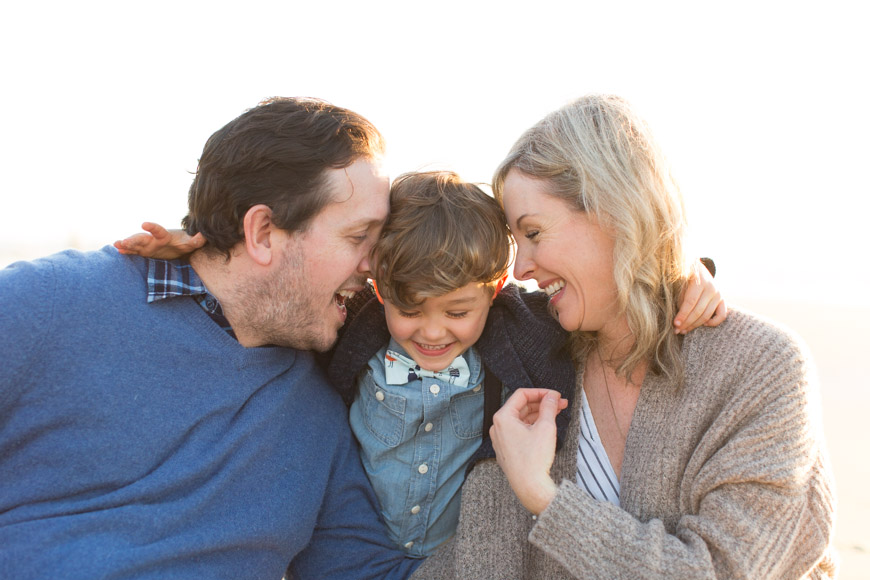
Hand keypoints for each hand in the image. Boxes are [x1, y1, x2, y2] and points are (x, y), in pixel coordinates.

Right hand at [113, 222, 204, 258]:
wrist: (178, 246)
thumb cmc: (183, 243)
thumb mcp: (190, 243)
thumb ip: (196, 240)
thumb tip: (204, 235)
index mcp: (164, 236)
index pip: (158, 231)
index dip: (152, 227)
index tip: (144, 224)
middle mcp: (153, 239)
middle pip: (141, 238)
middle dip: (132, 240)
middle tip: (122, 242)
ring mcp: (147, 246)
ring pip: (134, 244)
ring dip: (126, 244)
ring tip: (117, 245)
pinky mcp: (143, 252)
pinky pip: (132, 251)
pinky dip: (126, 250)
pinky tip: (118, 250)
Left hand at [490, 388, 567, 514]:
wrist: (530, 487)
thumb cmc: (535, 459)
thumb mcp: (545, 427)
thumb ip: (548, 407)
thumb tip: (552, 396)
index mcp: (503, 418)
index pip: (522, 395)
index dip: (541, 392)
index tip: (555, 395)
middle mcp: (498, 427)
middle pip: (521, 407)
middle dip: (542, 404)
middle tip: (560, 404)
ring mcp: (501, 439)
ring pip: (521, 419)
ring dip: (538, 414)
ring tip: (556, 413)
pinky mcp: (507, 449)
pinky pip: (519, 431)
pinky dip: (532, 426)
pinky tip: (546, 426)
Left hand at [674, 259, 726, 333]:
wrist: (696, 267)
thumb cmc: (683, 277)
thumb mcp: (679, 283)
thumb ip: (680, 298)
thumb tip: (678, 318)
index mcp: (699, 281)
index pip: (690, 302)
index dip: (683, 314)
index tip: (675, 324)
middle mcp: (712, 288)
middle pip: (699, 311)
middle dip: (687, 323)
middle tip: (677, 330)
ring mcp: (719, 294)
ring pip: (708, 315)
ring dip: (695, 325)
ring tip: (684, 330)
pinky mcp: (723, 300)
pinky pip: (722, 315)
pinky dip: (714, 322)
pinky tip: (703, 324)